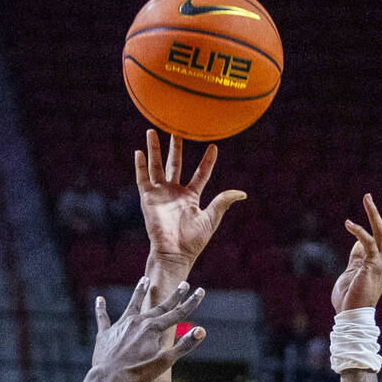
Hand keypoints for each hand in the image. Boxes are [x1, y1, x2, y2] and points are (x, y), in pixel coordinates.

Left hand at [92, 278, 205, 381]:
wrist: (108, 378)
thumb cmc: (138, 372)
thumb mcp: (165, 361)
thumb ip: (184, 345)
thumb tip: (201, 330)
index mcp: (154, 328)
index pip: (177, 313)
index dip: (190, 302)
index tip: (200, 291)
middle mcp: (138, 321)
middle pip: (159, 306)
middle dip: (174, 296)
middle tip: (184, 284)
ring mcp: (121, 325)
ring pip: (132, 304)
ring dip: (139, 291)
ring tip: (144, 280)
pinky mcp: (105, 333)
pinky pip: (103, 317)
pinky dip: (101, 308)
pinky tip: (99, 299)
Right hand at [136, 131, 245, 268]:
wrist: (174, 253)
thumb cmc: (193, 241)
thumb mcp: (211, 218)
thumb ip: (223, 202)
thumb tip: (242, 193)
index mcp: (191, 197)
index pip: (201, 174)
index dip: (207, 161)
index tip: (213, 145)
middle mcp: (175, 193)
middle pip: (175, 164)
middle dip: (176, 147)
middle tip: (177, 128)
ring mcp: (161, 194)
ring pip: (157, 166)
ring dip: (155, 149)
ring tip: (152, 130)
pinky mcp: (148, 199)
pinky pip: (143, 179)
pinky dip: (140, 166)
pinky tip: (139, 152)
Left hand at [331, 189, 381, 311]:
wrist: (351, 315)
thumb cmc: (350, 298)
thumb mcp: (353, 272)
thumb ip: (357, 257)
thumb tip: (358, 243)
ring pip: (380, 232)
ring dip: (373, 213)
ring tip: (367, 196)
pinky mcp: (372, 265)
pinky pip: (366, 243)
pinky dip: (358, 232)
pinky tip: (348, 223)